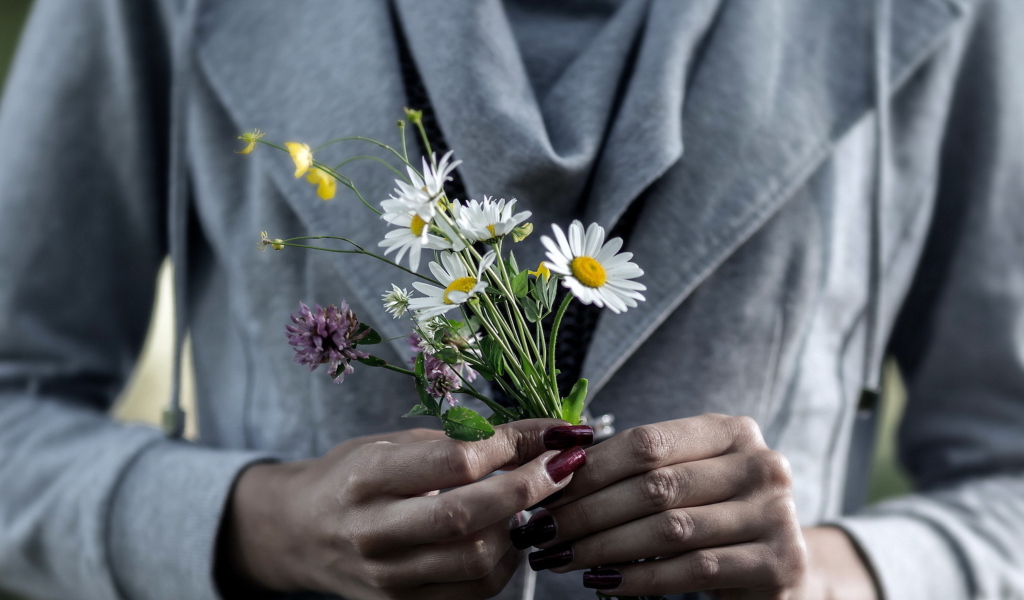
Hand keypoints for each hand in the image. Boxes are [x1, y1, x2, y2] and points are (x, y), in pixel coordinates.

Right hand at [219, 421, 592, 599]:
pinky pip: (473, 592)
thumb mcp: (393, 443)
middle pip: (470, 516)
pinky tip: (509, 536)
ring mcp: (388, 577)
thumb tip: (540, 435)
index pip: (455, 461)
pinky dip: (505, 563)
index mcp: (367, 477)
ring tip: (533, 502)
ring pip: (478, 561)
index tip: (554, 433)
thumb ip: (460, 441)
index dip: (514, 446)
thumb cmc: (352, 476)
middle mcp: (373, 531)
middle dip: (531, 489)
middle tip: (565, 466)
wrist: (300, 532)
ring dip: (521, 530)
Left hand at [512, 414, 808, 597]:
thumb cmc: (714, 517)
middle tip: (542, 531)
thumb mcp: (686, 479)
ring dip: (603, 546)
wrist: (781, 570)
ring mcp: (776, 513)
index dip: (592, 468)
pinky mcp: (780, 561)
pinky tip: (602, 583)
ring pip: (669, 529)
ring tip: (561, 558)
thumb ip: (639, 467)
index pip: (648, 442)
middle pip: (654, 486)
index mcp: (732, 431)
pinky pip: (692, 570)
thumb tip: (557, 466)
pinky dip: (640, 578)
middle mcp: (761, 464)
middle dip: (587, 511)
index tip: (545, 491)